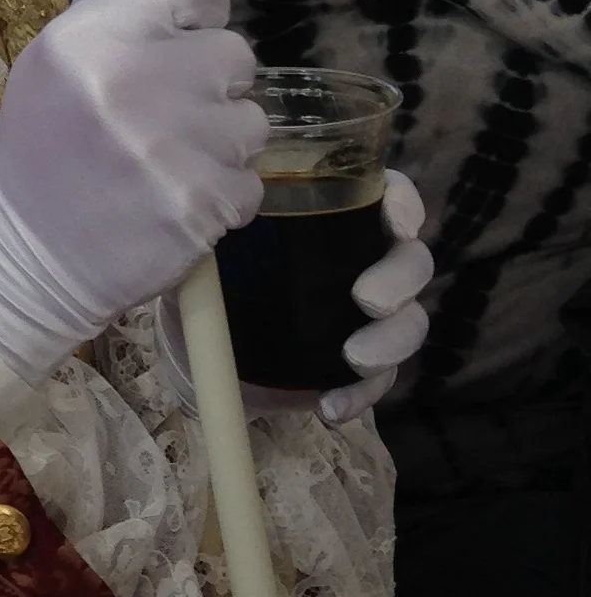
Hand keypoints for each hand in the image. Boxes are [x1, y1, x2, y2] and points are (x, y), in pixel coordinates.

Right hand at [0, 0, 265, 387]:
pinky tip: (173, 201)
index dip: (196, 8)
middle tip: (161, 114)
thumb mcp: (55, 58)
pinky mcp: (203, 206)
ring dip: (220, 142)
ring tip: (165, 162)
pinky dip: (223, 194)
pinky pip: (252, 181)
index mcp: (92, 36)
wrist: (30, 258)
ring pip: (252, 120)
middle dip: (209, 84)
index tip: (182, 33)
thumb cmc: (44, 147)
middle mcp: (134, 83)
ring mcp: (174, 148)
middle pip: (235, 53)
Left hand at [169, 169, 432, 428]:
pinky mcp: (350, 369)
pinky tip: (330, 405)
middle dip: (400, 280)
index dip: (403, 205)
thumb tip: (236, 191)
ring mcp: (361, 319)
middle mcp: (360, 262)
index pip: (388, 197)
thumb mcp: (203, 231)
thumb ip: (217, 205)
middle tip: (367, 300)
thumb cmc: (203, 268)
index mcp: (332, 218)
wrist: (185, 343)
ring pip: (408, 324)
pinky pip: (376, 383)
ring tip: (354, 358)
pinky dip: (359, 395)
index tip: (395, 224)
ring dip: (391, 342)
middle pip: (412, 263)